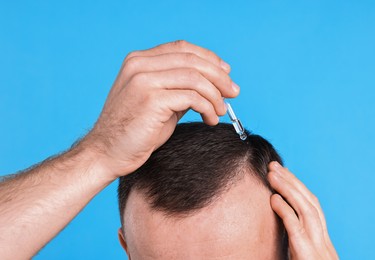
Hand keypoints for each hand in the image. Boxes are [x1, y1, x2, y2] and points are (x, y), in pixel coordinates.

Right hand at [79, 40, 238, 178]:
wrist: (107, 152)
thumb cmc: (135, 130)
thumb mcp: (159, 101)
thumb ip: (179, 87)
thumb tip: (212, 84)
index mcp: (139, 61)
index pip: (182, 49)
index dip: (209, 58)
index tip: (226, 73)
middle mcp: (140, 65)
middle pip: (192, 60)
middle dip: (219, 76)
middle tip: (233, 92)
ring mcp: (144, 80)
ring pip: (195, 77)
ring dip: (215, 94)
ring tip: (220, 111)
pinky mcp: (151, 99)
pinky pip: (192, 97)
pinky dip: (207, 107)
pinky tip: (210, 119)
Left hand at [268, 162, 338, 259]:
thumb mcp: (303, 258)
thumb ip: (297, 243)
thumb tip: (284, 225)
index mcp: (323, 242)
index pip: (312, 207)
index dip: (298, 188)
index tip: (282, 173)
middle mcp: (324, 242)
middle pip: (310, 202)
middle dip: (292, 181)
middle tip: (274, 166)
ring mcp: (318, 248)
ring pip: (306, 209)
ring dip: (288, 189)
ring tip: (271, 174)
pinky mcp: (308, 254)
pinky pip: (296, 227)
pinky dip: (285, 210)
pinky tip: (273, 198)